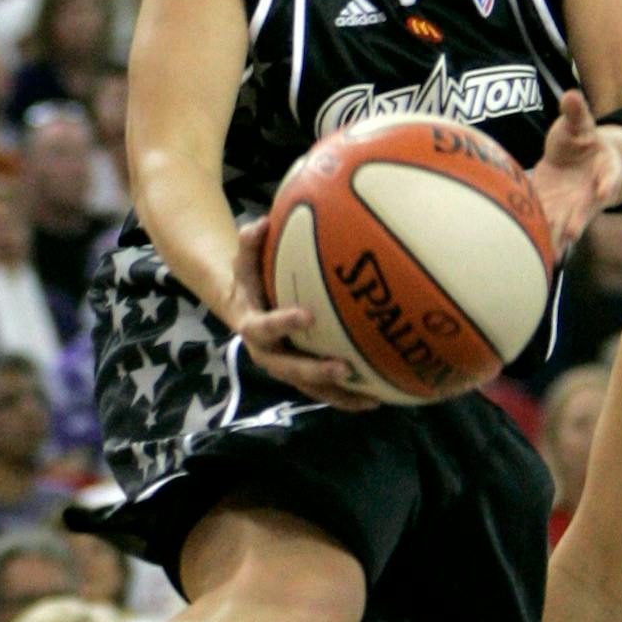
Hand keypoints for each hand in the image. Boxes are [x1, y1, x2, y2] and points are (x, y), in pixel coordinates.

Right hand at [222, 219, 378, 412]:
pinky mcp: (301, 378)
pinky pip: (324, 392)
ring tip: (371, 398)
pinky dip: (348, 397)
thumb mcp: (244, 260)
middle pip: (289, 370)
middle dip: (316, 371)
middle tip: (344, 368)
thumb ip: (250, 243)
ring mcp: (285, 370)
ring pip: (310, 389)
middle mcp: (267, 355)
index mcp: (252, 327)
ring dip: (339, 394)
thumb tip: (262, 223)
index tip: (307, 316)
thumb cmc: (251, 280)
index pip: (262, 328)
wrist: (244, 307)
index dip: (282, 324)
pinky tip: (377, 398)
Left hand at [531, 91, 621, 253]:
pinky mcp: (554, 212)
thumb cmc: (581, 139)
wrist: (578, 161)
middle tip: (574, 232)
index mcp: (604, 168)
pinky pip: (548, 227)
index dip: (607, 184)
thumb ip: (576, 112)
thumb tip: (570, 95)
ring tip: (553, 253)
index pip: (608, 176)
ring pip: (567, 224)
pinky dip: (542, 239)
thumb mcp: (580, 123)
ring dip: (559, 237)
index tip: (604, 192)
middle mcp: (591, 193)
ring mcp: (573, 207)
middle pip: (587, 208)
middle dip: (579, 219)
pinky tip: (534, 253)